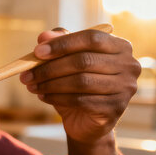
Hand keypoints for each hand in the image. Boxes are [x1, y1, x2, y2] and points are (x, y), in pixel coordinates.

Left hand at [19, 27, 140, 143]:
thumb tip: (43, 36)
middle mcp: (129, 65)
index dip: (62, 44)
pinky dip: (57, 98)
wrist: (86, 119)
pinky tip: (43, 97)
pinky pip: (81, 100)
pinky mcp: (116, 108)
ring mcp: (125, 88)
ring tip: (31, 86)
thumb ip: (58, 44)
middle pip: (84, 61)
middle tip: (26, 74)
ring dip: (50, 84)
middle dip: (50, 67)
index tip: (36, 52)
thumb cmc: (78, 83)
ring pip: (81, 82)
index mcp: (120, 46)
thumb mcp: (66, 60)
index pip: (91, 38)